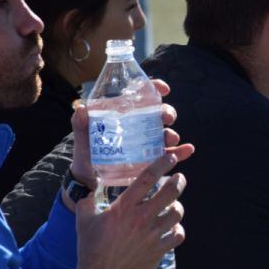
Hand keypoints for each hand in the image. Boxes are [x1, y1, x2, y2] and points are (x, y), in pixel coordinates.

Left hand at [66, 78, 192, 210]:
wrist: (89, 180)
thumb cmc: (85, 153)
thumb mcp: (82, 139)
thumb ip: (80, 125)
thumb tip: (81, 108)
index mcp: (124, 113)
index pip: (143, 95)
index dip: (155, 88)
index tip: (163, 89)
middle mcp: (139, 125)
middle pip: (159, 112)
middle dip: (167, 111)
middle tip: (166, 117)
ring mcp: (147, 142)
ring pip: (166, 132)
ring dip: (172, 133)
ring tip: (171, 138)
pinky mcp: (152, 159)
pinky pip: (170, 153)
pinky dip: (181, 151)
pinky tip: (188, 150)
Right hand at [71, 154, 186, 268]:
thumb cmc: (90, 249)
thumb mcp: (83, 221)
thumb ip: (86, 203)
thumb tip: (86, 194)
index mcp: (124, 207)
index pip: (147, 178)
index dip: (162, 164)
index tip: (170, 157)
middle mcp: (142, 218)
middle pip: (170, 192)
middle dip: (178, 181)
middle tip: (178, 178)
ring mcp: (153, 234)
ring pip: (177, 212)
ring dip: (177, 206)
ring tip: (174, 205)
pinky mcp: (159, 250)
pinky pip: (178, 235)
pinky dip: (177, 230)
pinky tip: (172, 229)